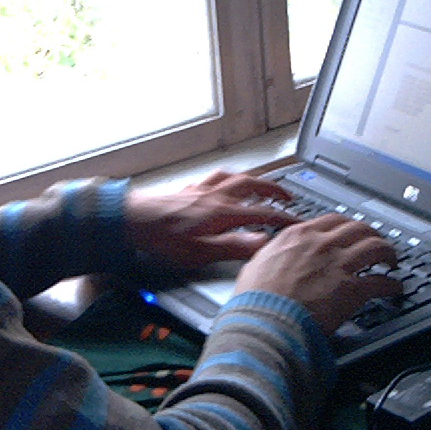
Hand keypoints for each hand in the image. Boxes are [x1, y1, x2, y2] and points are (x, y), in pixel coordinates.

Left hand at [124, 170, 301, 270]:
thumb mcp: (201, 252)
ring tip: (264, 184)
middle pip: (254, 186)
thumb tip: (264, 243)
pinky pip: (216, 177)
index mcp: (223, 212)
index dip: (285, 219)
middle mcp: (216, 196)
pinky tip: (226, 181)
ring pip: (236, 178)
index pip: (264, 213)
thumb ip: (235, 247)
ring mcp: (202, 190)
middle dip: (275, 190)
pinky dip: (229, 177)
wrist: (131, 219)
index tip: (299, 223)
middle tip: (289, 197)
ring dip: (255, 180)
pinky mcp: (189, 189)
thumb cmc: (162, 238)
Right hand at [232, 214, 402, 332]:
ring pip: (376, 247)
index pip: (332, 220)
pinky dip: (392, 284)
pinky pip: (381, 282)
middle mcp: (322, 244)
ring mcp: (339, 265)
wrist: (266, 321)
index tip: (350, 232)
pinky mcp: (352, 289)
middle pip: (359, 228)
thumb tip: (268, 253)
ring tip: (391, 260)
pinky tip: (394, 288)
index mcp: (298, 236)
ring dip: (388, 253)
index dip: (346, 226)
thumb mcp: (255, 264)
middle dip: (371, 234)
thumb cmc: (257, 299)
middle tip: (375, 242)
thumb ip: (269, 254)